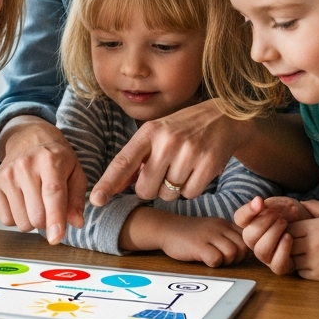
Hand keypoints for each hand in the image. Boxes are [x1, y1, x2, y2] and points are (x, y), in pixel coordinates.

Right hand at [0, 116, 85, 243]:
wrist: (28, 137)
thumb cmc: (55, 157)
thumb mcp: (74, 171)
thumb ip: (77, 198)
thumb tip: (77, 223)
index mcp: (50, 160)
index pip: (52, 194)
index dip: (55, 218)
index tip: (55, 238)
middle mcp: (26, 165)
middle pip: (36, 214)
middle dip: (47, 220)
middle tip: (50, 206)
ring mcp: (7, 174)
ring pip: (21, 221)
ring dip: (32, 220)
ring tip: (36, 201)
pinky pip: (6, 220)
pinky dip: (17, 218)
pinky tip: (23, 201)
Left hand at [91, 99, 247, 206]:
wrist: (222, 118)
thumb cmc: (182, 129)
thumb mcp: (156, 134)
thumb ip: (135, 159)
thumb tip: (113, 186)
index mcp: (149, 132)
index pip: (123, 162)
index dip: (108, 183)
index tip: (96, 200)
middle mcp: (167, 141)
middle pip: (145, 189)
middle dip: (152, 187)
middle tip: (164, 170)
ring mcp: (189, 152)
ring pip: (168, 194)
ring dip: (173, 188)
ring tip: (183, 165)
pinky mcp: (208, 164)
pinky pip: (190, 194)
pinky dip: (191, 188)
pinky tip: (196, 170)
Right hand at [158, 215, 248, 267]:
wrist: (167, 228)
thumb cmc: (191, 233)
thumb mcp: (212, 229)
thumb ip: (227, 236)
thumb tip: (245, 252)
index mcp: (224, 223)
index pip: (246, 238)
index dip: (242, 250)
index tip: (231, 254)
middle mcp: (219, 227)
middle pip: (242, 247)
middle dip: (236, 258)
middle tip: (222, 259)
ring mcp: (209, 235)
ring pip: (232, 253)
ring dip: (225, 261)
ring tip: (213, 259)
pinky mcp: (198, 245)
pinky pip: (216, 259)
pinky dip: (213, 264)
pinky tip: (204, 260)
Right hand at [235, 195, 311, 273]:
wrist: (315, 229)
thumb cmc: (296, 216)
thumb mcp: (284, 204)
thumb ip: (270, 204)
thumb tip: (259, 202)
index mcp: (252, 224)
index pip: (240, 218)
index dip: (248, 210)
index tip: (260, 201)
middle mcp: (256, 242)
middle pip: (248, 236)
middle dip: (264, 222)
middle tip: (279, 215)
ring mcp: (267, 256)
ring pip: (260, 251)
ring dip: (273, 234)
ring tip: (285, 224)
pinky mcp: (280, 266)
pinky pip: (276, 264)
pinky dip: (283, 249)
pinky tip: (290, 237)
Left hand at [286, 199, 318, 281]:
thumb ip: (314, 206)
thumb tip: (297, 203)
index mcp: (316, 227)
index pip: (288, 228)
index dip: (287, 228)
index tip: (293, 228)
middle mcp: (314, 245)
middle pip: (287, 244)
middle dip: (288, 242)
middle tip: (295, 240)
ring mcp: (317, 262)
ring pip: (292, 259)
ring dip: (294, 256)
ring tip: (302, 250)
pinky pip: (301, 272)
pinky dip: (302, 267)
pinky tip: (311, 261)